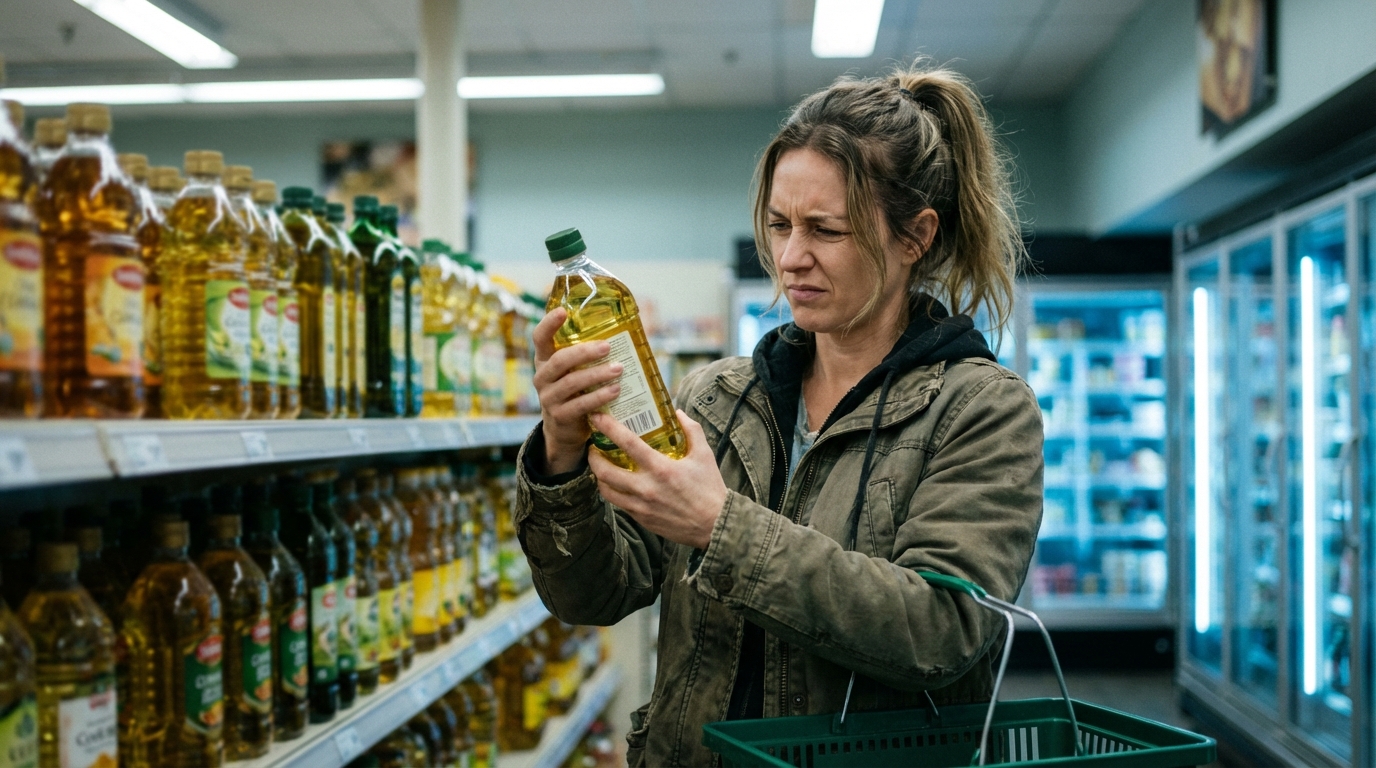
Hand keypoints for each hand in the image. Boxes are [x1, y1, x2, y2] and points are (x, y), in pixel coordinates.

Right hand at [533, 308, 623, 474]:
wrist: (565, 430)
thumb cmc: (575, 391)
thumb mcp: (575, 371)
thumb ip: (588, 356)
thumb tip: (624, 332)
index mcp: (544, 360)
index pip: (540, 338)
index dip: (549, 324)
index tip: (563, 311)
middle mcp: (542, 377)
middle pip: (560, 360)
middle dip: (584, 352)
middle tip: (607, 347)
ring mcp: (548, 398)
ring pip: (572, 382)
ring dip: (597, 374)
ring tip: (618, 369)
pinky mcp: (559, 416)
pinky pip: (580, 404)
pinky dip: (599, 397)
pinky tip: (615, 391)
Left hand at [587, 409, 727, 548]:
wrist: (715, 525)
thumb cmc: (710, 489)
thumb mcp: (704, 455)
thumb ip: (691, 430)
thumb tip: (678, 413)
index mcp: (662, 469)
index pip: (627, 443)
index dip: (608, 428)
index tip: (597, 417)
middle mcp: (647, 488)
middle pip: (605, 471)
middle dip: (593, 456)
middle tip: (593, 446)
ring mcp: (641, 506)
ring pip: (606, 490)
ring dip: (598, 475)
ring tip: (600, 465)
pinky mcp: (641, 519)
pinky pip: (618, 503)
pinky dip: (611, 491)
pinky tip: (614, 483)